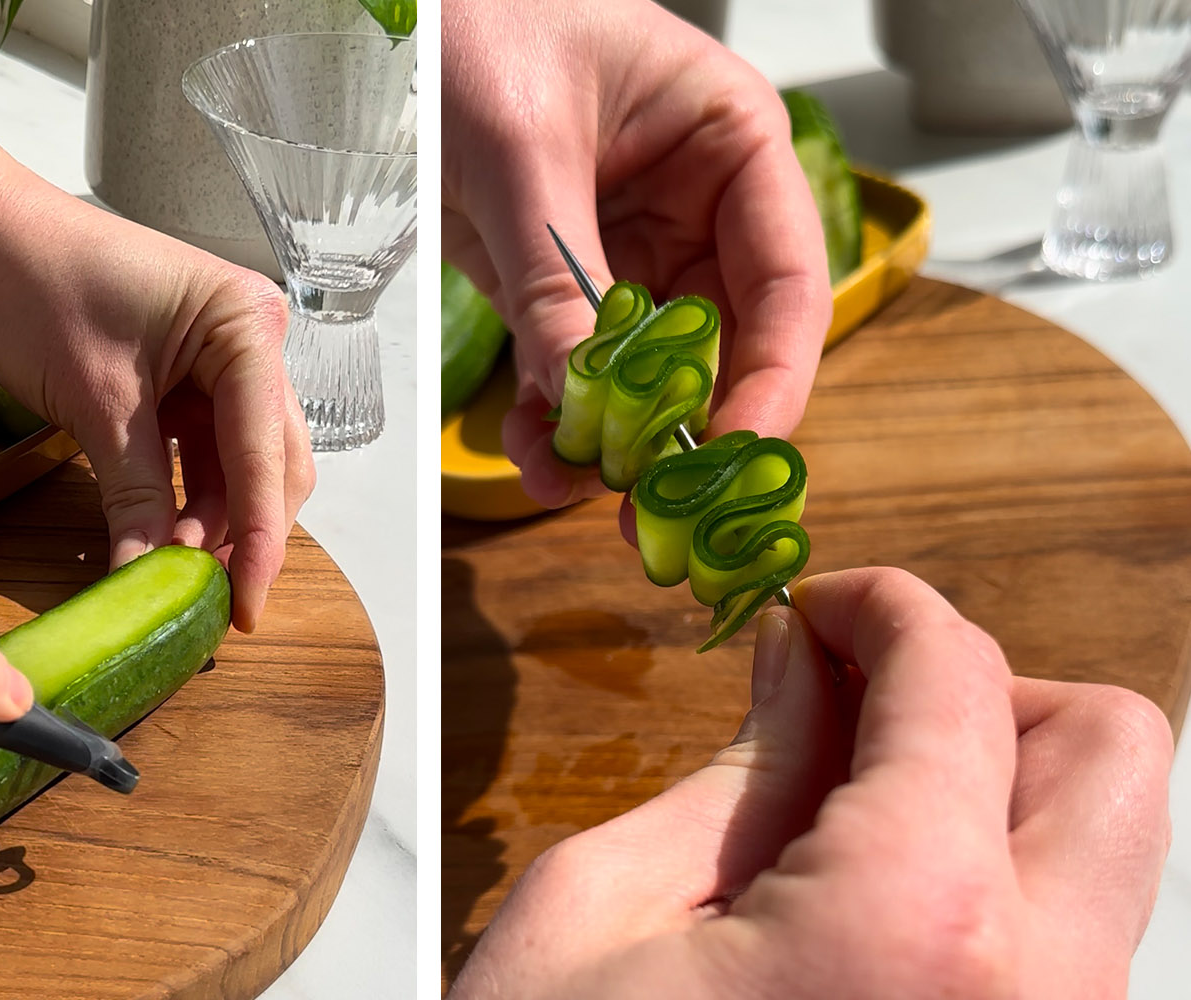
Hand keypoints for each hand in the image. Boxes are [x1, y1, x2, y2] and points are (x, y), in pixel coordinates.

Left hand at [0, 180, 314, 633]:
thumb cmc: (37, 283)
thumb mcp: (96, 402)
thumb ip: (138, 493)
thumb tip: (149, 577)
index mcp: (247, 328)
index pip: (266, 452)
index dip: (259, 538)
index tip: (248, 606)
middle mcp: (252, 339)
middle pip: (273, 460)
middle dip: (245, 532)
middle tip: (217, 602)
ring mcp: (223, 357)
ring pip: (241, 461)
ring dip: (215, 519)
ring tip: (178, 574)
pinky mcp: (189, 374)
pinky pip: (204, 448)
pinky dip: (187, 494)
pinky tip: (165, 535)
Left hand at [442, 0, 830, 508]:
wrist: (402, 18)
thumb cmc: (485, 22)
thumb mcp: (524, 144)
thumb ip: (556, 271)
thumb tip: (582, 393)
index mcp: (728, 146)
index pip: (785, 279)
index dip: (774, 373)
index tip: (738, 446)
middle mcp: (694, 208)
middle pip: (722, 343)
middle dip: (683, 425)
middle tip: (647, 497)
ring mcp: (629, 249)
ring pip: (647, 372)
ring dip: (611, 435)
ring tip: (563, 480)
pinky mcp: (562, 280)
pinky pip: (577, 365)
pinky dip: (558, 414)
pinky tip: (535, 449)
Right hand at [451, 568, 1171, 998]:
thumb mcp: (607, 911)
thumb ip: (739, 768)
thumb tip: (798, 664)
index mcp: (914, 924)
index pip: (958, 674)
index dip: (881, 605)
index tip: (817, 605)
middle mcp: (1038, 997)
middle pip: (1115, 749)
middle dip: (988, 689)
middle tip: (859, 704)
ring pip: (1106, 853)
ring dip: (995, 787)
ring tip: (844, 810)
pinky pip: (1064, 943)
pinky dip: (988, 880)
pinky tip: (863, 897)